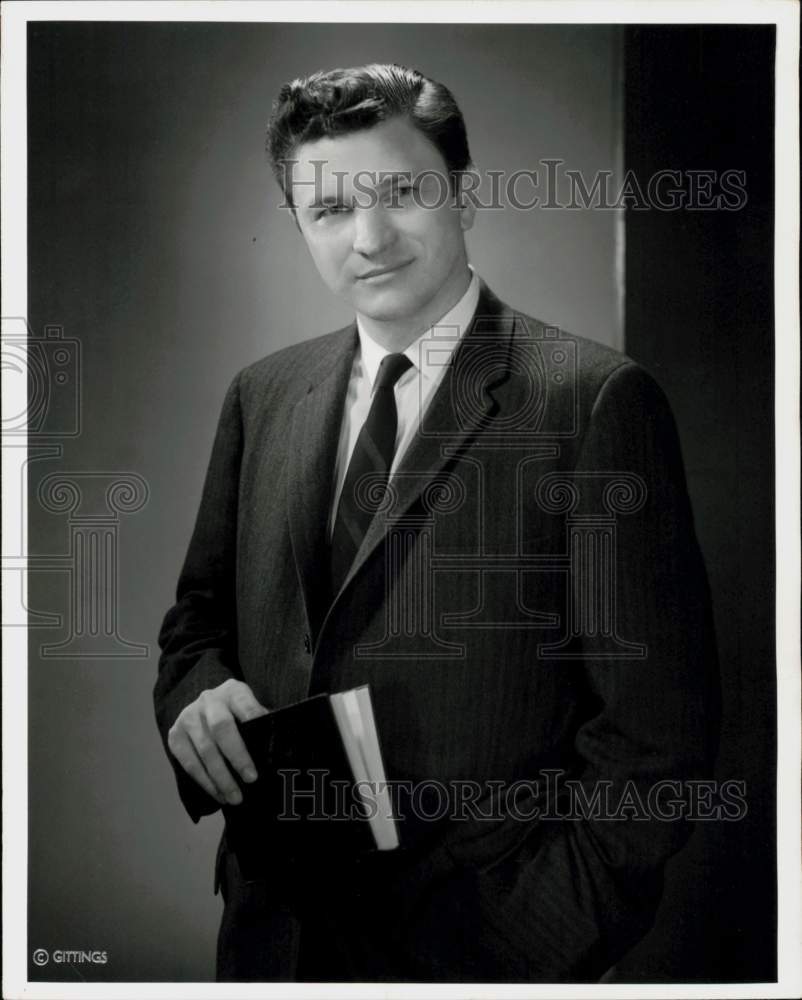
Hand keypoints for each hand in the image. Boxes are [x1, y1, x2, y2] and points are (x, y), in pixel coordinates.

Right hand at [167, 679, 267, 805]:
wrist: (204, 706)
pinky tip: (218, 794)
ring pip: (205, 750)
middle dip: (237, 756)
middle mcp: (209, 700)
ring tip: (235, 798)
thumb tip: (279, 749)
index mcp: (233, 691)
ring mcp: (188, 717)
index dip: (254, 722)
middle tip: (251, 779)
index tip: (266, 746)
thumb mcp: (250, 710)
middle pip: (221, 728)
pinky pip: (189, 763)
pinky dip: (205, 782)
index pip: (245, 705)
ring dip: (221, 778)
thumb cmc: (237, 714)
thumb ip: (262, 724)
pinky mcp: (174, 735)